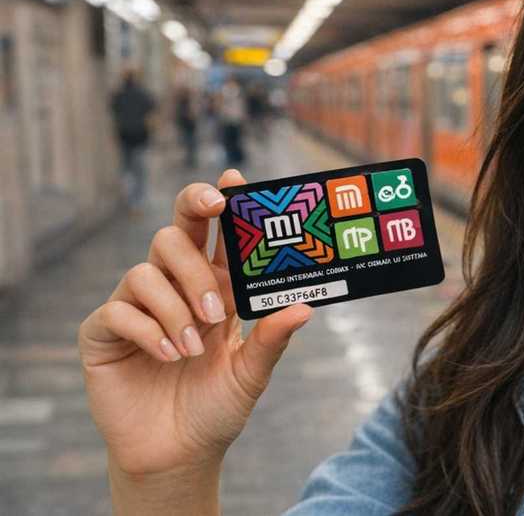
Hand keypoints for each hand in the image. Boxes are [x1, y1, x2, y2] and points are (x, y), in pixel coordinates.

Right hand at [78, 169, 311, 483]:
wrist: (180, 453)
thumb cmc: (218, 406)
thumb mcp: (253, 373)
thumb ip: (273, 338)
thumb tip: (304, 306)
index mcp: (213, 287)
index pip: (213, 233)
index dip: (219, 202)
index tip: (233, 184)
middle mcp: (174, 288)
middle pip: (173, 232)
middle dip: (193, 233)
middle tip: (217, 258)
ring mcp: (136, 307)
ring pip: (146, 269)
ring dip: (178, 304)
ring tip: (198, 344)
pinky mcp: (105, 333)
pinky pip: (119, 310)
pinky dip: (150, 330)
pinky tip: (172, 356)